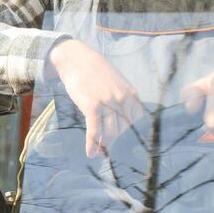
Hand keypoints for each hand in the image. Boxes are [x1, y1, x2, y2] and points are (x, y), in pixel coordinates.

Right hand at [46, 39, 144, 157]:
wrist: (76, 58)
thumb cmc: (95, 71)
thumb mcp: (116, 83)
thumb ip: (122, 99)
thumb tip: (121, 120)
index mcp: (131, 94)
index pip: (137, 122)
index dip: (131, 135)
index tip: (125, 144)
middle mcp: (122, 99)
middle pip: (124, 130)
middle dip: (118, 143)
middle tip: (110, 153)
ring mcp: (108, 102)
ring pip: (111, 133)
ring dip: (106, 147)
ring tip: (100, 154)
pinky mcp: (92, 105)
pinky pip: (94, 130)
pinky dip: (92, 144)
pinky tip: (90, 153)